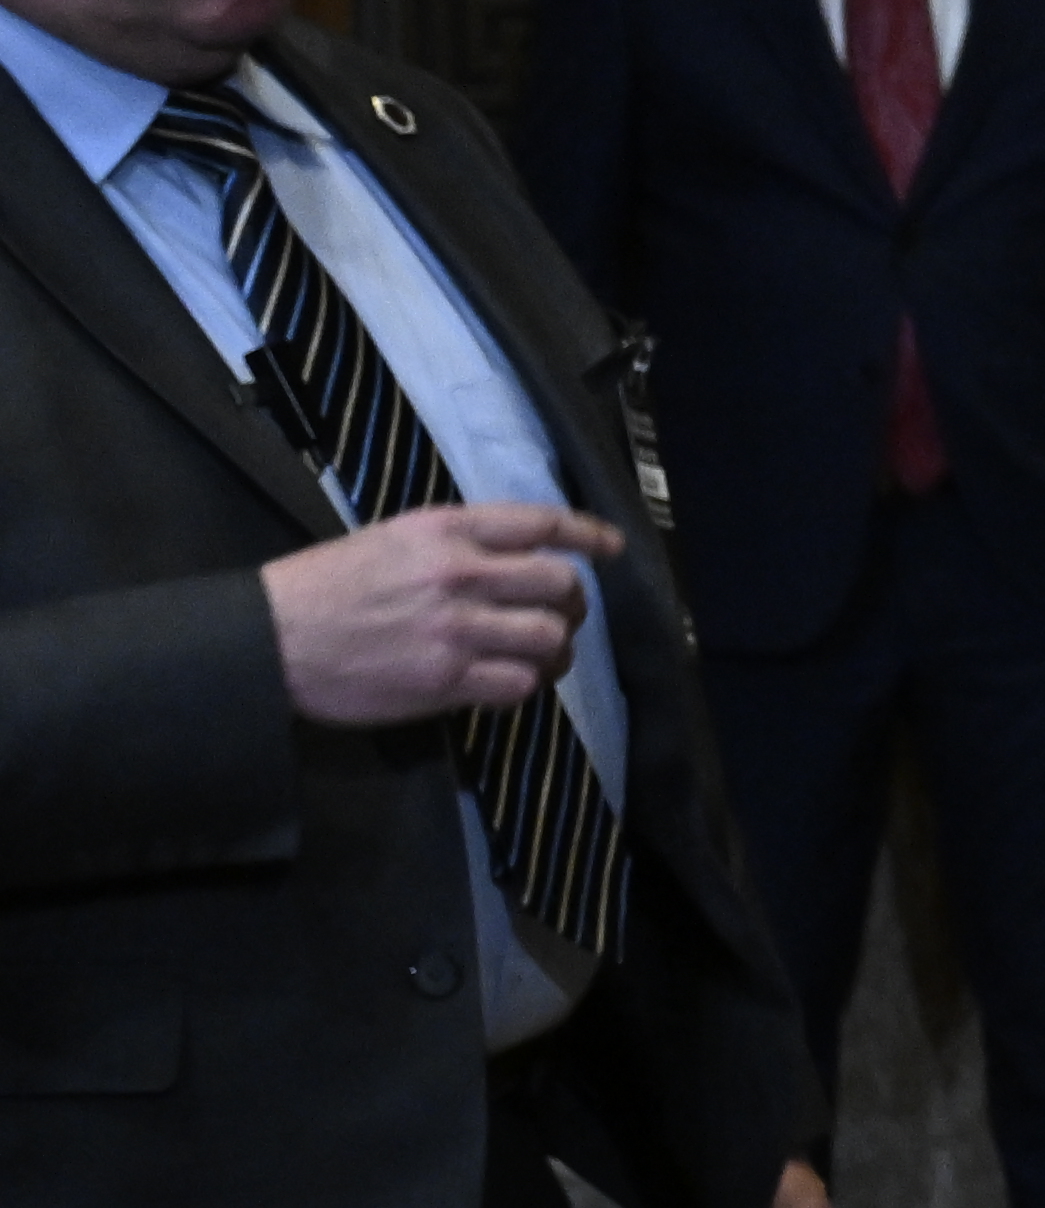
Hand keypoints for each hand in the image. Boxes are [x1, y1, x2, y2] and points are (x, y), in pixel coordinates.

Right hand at [265, 498, 612, 724]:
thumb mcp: (390, 539)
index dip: (588, 534)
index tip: (613, 548)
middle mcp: (460, 574)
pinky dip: (523, 684)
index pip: (541, 524)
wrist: (268, 638)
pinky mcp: (445, 681)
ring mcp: (455, 630)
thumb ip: (455, 543)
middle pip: (561, 585)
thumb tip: (511, 560)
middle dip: (572, 605)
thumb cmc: (322, 586)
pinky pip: (518, 684)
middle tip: (560, 617)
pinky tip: (507, 681)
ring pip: (550, 638)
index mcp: (444, 530)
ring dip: (556, 651)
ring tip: (541, 656)